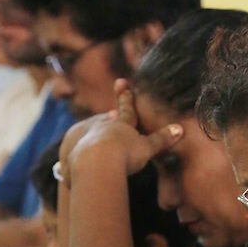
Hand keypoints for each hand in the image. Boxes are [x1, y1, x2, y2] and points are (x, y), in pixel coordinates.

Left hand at [62, 78, 182, 184]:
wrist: (95, 163)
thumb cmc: (125, 154)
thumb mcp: (146, 148)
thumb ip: (161, 140)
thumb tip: (180, 129)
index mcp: (119, 122)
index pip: (126, 109)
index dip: (126, 97)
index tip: (122, 82)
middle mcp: (99, 124)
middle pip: (104, 119)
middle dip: (107, 119)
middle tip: (110, 115)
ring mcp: (81, 135)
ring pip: (87, 132)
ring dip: (91, 135)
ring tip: (92, 140)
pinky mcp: (67, 150)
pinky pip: (72, 150)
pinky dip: (76, 153)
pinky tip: (78, 160)